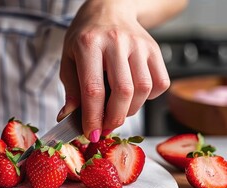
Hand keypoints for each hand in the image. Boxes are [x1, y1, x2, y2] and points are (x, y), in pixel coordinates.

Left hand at [58, 0, 169, 141]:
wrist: (109, 9)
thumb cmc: (85, 36)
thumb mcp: (68, 59)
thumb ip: (71, 89)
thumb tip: (68, 118)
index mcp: (88, 44)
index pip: (93, 89)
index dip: (93, 117)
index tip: (91, 134)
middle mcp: (116, 42)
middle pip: (123, 92)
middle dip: (114, 118)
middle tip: (105, 127)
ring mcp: (139, 44)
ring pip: (143, 89)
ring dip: (130, 110)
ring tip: (116, 109)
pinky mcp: (155, 49)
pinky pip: (160, 83)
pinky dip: (148, 97)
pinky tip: (133, 94)